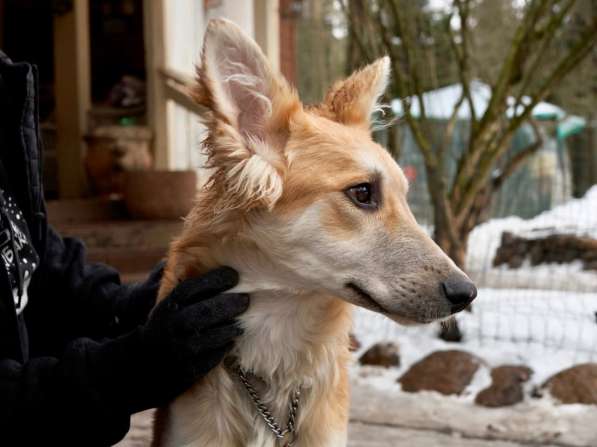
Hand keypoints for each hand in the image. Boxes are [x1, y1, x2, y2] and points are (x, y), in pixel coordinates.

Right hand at [93, 266, 248, 412]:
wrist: (140, 363)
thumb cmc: (163, 325)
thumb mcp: (165, 304)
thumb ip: (182, 285)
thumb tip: (197, 260)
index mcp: (168, 305)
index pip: (193, 288)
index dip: (215, 279)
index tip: (233, 274)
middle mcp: (174, 325)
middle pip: (207, 311)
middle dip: (230, 303)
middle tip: (245, 300)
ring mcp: (181, 348)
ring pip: (214, 335)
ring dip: (231, 328)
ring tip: (241, 323)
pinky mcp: (188, 369)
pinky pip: (213, 357)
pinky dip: (224, 348)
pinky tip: (230, 341)